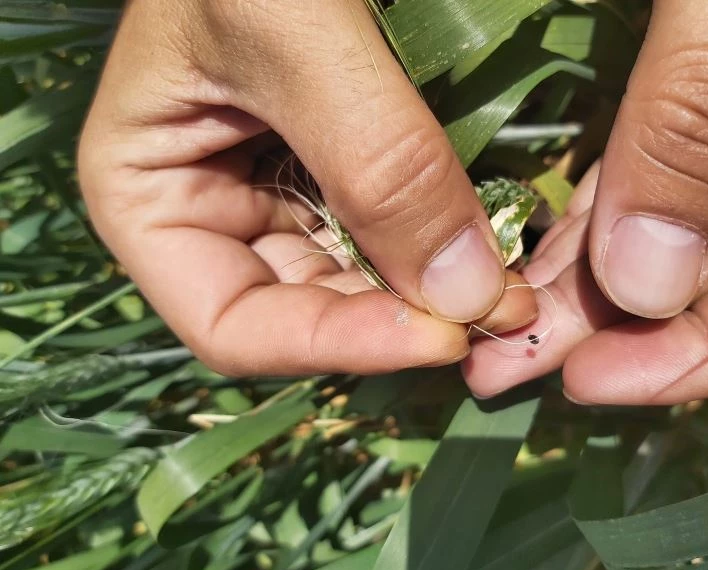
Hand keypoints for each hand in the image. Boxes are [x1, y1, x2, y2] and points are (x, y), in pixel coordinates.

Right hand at [77, 0, 536, 375]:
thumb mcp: (295, 35)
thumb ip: (376, 162)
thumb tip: (468, 295)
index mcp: (148, 199)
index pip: (232, 326)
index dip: (333, 346)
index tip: (440, 338)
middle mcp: (210, 212)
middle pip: (305, 312)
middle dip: (401, 322)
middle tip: (503, 314)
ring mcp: (273, 193)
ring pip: (355, 281)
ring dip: (430, 296)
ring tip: (510, 289)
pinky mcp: (333, 167)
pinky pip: (385, 231)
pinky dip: (437, 249)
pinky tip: (491, 249)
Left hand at [464, 16, 707, 402]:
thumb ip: (704, 115)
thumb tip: (644, 281)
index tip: (588, 378)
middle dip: (607, 325)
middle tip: (497, 362)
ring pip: (671, 231)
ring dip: (582, 282)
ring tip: (491, 321)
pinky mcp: (694, 94)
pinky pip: (649, 176)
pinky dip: (592, 219)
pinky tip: (531, 255)